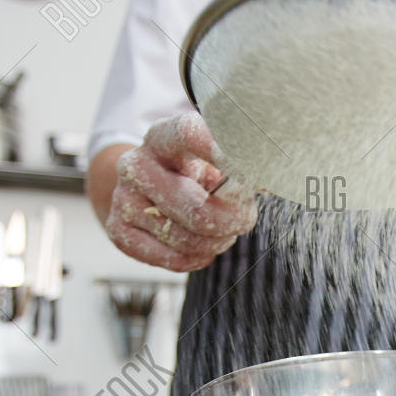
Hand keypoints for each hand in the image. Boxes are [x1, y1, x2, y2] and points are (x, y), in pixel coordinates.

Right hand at [104, 113, 256, 272]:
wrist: (144, 189)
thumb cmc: (193, 172)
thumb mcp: (216, 160)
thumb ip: (245, 165)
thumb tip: (277, 175)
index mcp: (163, 137)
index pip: (189, 135)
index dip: (220, 151)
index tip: (248, 167)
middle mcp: (136, 164)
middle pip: (199, 209)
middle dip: (234, 220)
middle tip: (246, 217)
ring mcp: (123, 199)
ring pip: (189, 240)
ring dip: (218, 242)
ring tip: (222, 229)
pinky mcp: (118, 232)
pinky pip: (174, 259)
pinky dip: (198, 258)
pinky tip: (203, 246)